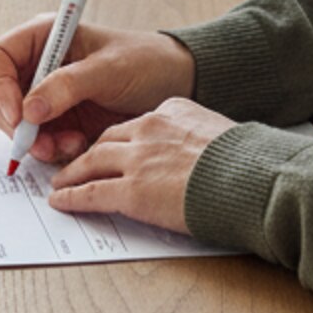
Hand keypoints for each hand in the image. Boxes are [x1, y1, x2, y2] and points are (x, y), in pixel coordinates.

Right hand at [0, 19, 196, 162]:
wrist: (175, 84)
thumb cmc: (145, 61)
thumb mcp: (110, 69)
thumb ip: (68, 85)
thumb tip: (29, 109)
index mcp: (44, 38)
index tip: (18, 115)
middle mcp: (39, 66)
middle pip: (1, 98)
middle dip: (18, 125)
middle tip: (40, 144)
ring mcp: (47, 96)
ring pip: (18, 125)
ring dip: (37, 142)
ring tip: (70, 146)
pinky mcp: (60, 121)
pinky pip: (40, 141)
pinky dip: (53, 149)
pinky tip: (79, 146)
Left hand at [47, 98, 235, 233]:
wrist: (251, 178)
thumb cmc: (247, 163)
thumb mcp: (220, 134)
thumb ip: (198, 140)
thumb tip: (196, 157)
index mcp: (173, 111)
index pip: (135, 124)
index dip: (120, 140)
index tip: (111, 148)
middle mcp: (150, 128)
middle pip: (108, 139)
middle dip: (89, 153)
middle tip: (76, 165)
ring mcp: (138, 159)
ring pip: (92, 162)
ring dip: (72, 173)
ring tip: (61, 183)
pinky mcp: (132, 190)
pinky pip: (91, 192)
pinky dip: (72, 197)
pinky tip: (61, 201)